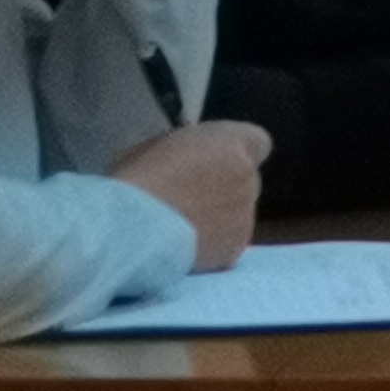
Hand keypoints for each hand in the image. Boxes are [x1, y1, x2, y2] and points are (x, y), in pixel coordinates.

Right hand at [110, 120, 267, 270]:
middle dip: (223, 189)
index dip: (236, 153)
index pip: (256, 141)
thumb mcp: (154, 147)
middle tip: (188, 200)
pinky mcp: (236, 249)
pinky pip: (227, 244)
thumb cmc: (135, 182)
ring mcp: (246, 215)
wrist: (133, 231)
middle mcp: (248, 176)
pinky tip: (182, 249)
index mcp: (230, 142)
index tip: (215, 162)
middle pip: (244, 181)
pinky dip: (211, 247)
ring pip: (237, 214)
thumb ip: (185, 151)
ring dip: (217, 219)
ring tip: (179, 229)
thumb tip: (185, 159)